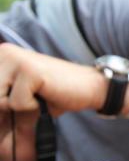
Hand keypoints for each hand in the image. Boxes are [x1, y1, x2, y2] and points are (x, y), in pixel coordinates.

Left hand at [0, 43, 106, 160]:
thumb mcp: (17, 96)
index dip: (1, 106)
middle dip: (5, 108)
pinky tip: (46, 96)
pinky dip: (32, 107)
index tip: (14, 105)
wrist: (88, 87)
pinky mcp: (30, 71)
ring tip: (35, 97)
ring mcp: (15, 59)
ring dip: (17, 107)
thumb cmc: (53, 93)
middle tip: (28, 102)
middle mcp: (3, 52)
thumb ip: (0, 102)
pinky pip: (15, 103)